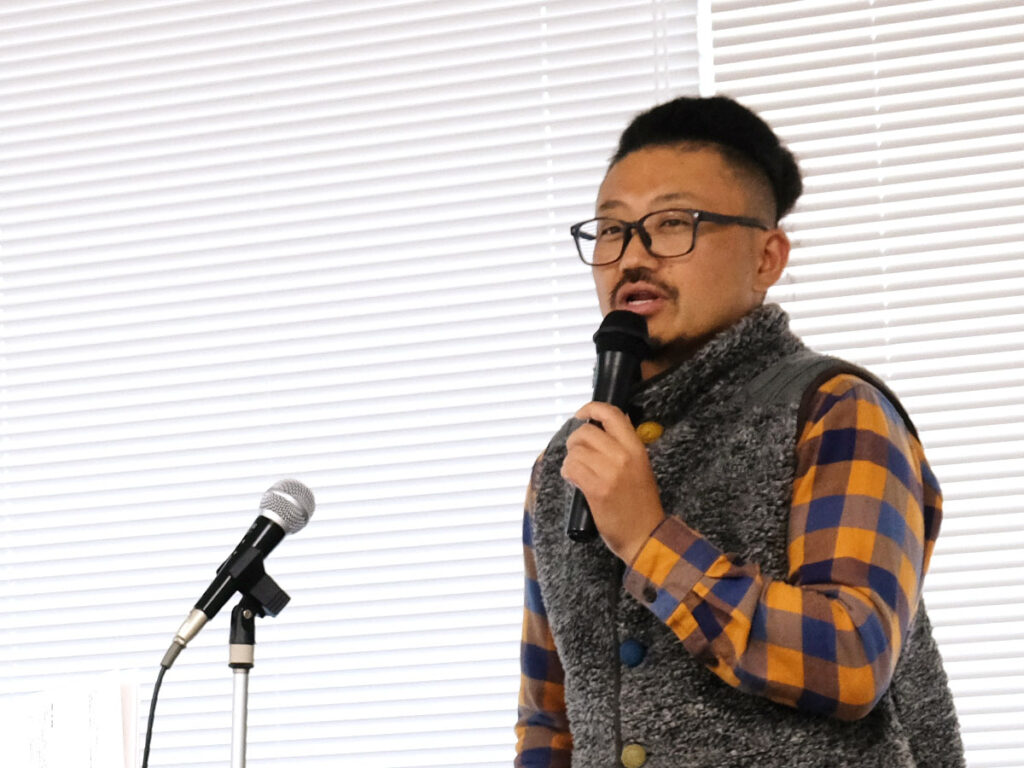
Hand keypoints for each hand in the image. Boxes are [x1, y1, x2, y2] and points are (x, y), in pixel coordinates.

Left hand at [560, 401, 665, 562]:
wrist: (645, 536)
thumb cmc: (640, 503)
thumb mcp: (640, 467)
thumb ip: (623, 446)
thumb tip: (601, 425)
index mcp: (636, 448)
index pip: (611, 414)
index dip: (591, 409)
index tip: (582, 415)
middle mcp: (623, 456)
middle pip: (586, 432)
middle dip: (575, 441)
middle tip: (578, 453)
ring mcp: (610, 473)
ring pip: (576, 450)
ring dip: (571, 459)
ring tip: (578, 470)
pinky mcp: (597, 489)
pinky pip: (572, 468)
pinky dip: (568, 472)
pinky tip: (574, 479)